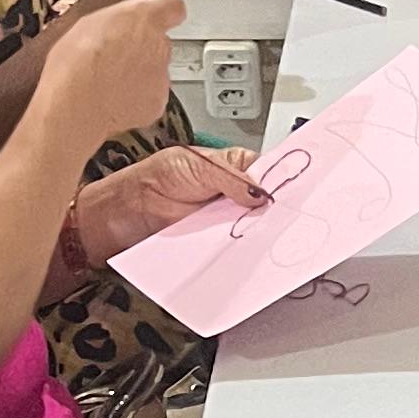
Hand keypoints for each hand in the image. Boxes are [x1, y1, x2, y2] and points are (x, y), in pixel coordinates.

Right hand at [29, 0, 184, 161]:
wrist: (76, 104)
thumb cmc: (75, 63)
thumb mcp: (88, 22)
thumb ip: (118, 18)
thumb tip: (125, 18)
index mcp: (144, 18)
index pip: (173, 7)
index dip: (165, 12)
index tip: (160, 15)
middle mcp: (160, 46)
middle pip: (159, 43)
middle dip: (141, 49)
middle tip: (113, 56)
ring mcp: (161, 77)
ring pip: (155, 72)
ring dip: (138, 75)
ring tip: (108, 80)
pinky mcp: (158, 103)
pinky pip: (151, 97)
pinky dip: (137, 99)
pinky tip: (114, 98)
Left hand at [70, 142, 266, 269]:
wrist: (127, 212)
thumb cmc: (155, 179)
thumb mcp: (196, 166)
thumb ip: (231, 177)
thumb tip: (261, 192)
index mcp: (234, 167)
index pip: (268, 173)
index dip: (281, 183)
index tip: (290, 194)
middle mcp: (235, 194)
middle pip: (267, 205)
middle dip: (275, 212)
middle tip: (280, 217)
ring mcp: (229, 220)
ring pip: (256, 228)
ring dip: (261, 233)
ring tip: (264, 234)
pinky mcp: (220, 243)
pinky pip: (238, 248)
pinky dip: (244, 251)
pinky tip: (248, 249)